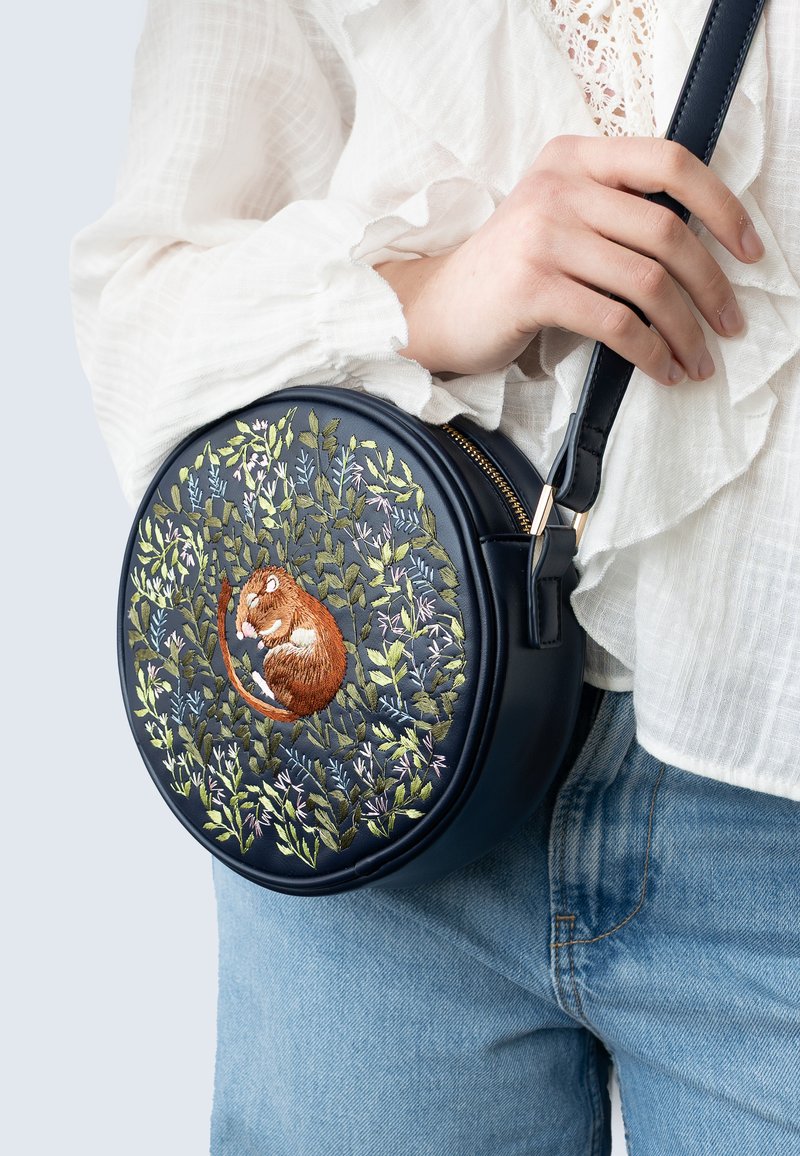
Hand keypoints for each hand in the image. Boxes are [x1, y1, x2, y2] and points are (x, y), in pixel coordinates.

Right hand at [374, 135, 764, 385]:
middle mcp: (559, 188)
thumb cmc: (507, 273)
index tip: (749, 250)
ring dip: (686, 331)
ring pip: (648, 283)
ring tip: (697, 361)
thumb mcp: (556, 217)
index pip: (670, 162)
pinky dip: (649, 352)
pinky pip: (616, 322)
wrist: (435, 310)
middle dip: (712, 287)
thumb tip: (701, 247)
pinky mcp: (533, 288)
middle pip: (668, 232)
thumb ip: (613, 212)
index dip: (722, 205)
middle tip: (729, 325)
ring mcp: (543, 236)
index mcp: (573, 159)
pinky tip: (659, 369)